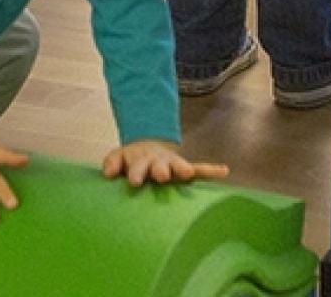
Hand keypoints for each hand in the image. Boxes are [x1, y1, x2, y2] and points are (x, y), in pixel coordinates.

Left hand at [101, 140, 228, 187]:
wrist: (145, 150)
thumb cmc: (130, 162)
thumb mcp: (118, 158)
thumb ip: (112, 163)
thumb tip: (106, 173)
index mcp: (140, 162)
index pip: (137, 168)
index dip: (136, 174)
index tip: (134, 181)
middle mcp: (158, 162)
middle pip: (159, 166)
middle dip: (160, 171)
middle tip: (161, 176)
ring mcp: (172, 164)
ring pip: (179, 166)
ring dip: (183, 169)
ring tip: (188, 173)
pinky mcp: (185, 168)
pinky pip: (200, 169)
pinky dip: (211, 170)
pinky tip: (224, 171)